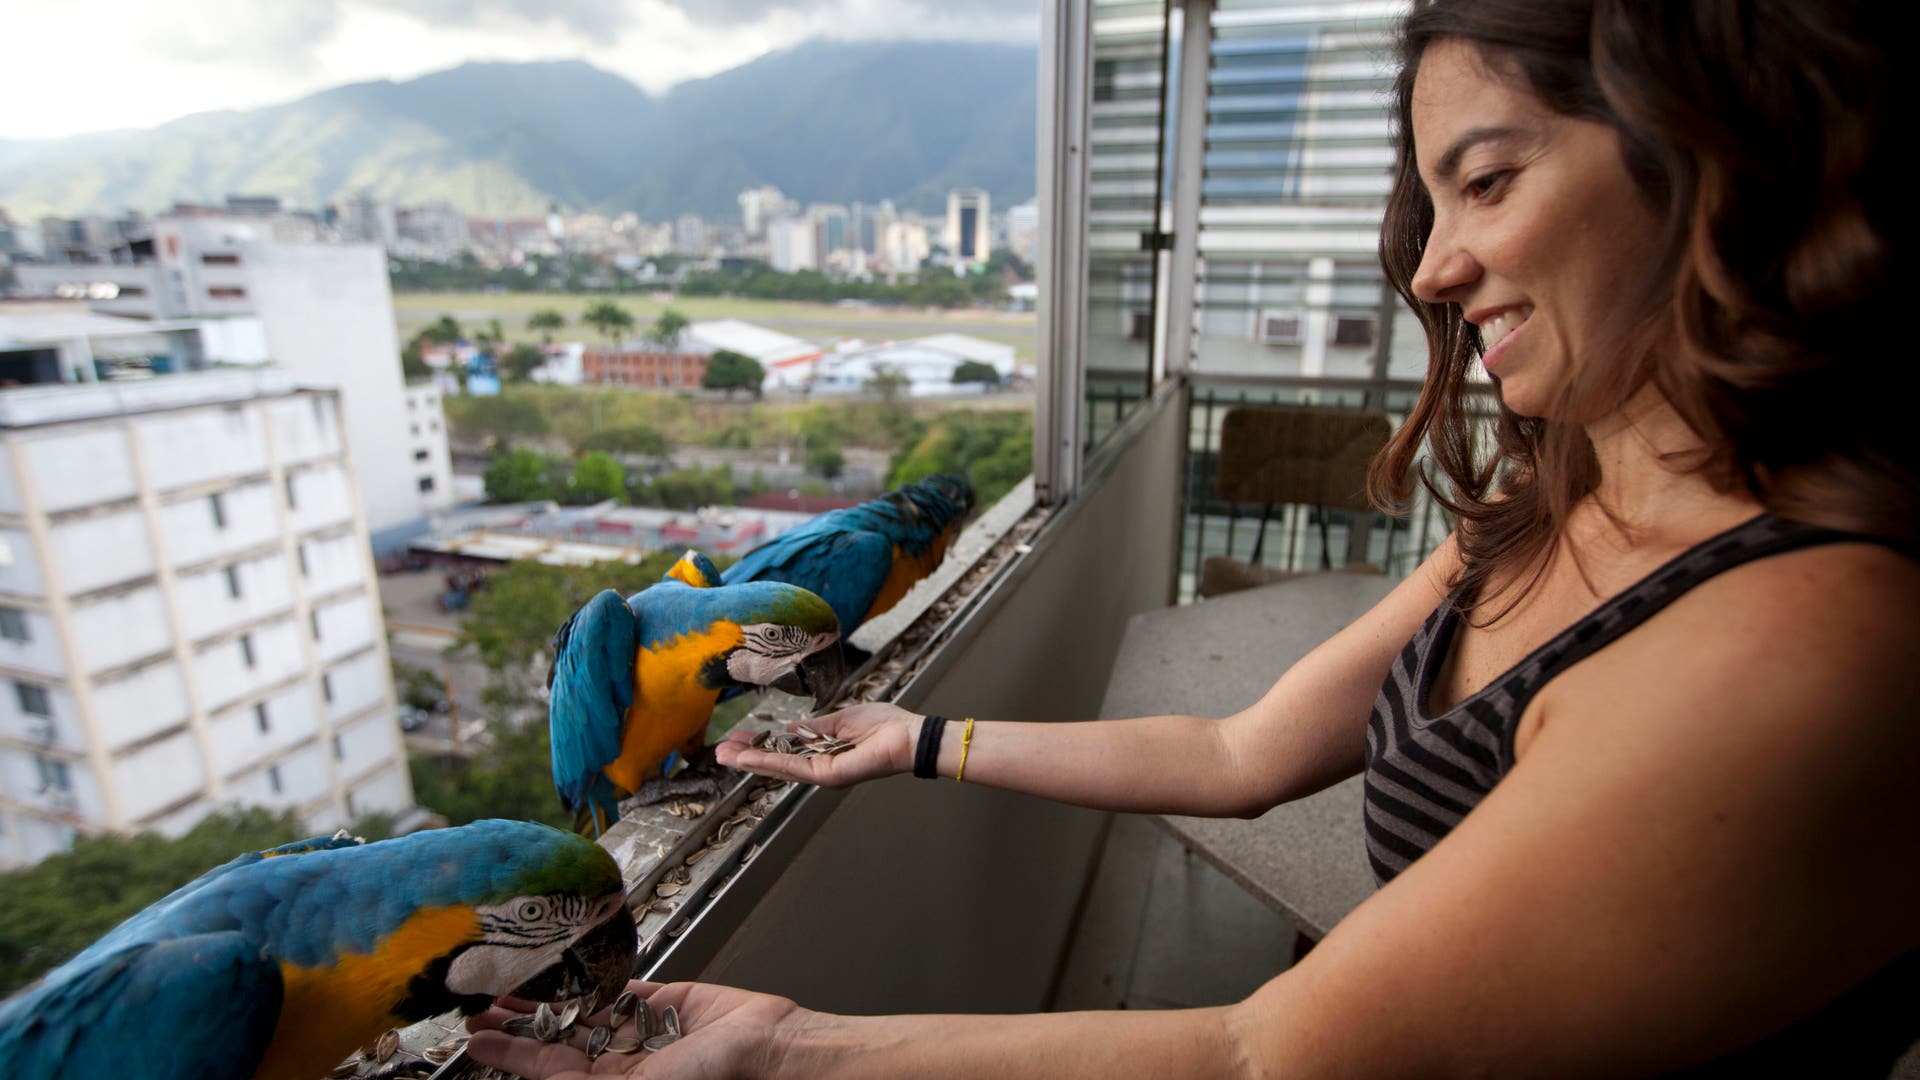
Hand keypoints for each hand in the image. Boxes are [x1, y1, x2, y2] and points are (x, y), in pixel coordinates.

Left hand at [467, 980, 806, 1078]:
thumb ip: (582, 1079)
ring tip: (513, 982)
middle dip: (519, 1024)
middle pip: (558, 1043)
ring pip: (583, 1015)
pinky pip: (623, 993)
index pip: (546, 1071)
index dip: (510, 1052)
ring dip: (549, 998)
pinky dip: (596, 983)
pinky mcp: (666, 1006)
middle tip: (482, 1002)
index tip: (474, 1036)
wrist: (769, 1051)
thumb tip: (540, 1074)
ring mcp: (643, 1036)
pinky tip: (570, 971)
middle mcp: (622, 1069)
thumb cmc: (713, 1079)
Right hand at [715, 701, 919, 787]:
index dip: (761, 745)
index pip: (785, 750)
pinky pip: (791, 767)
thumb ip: (814, 727)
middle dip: (746, 757)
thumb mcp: (841, 720)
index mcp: (824, 752)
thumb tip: (791, 728)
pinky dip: (767, 761)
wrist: (908, 736)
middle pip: (775, 763)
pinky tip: (747, 757)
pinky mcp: (827, 776)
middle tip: (719, 752)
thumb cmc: (884, 726)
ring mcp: (822, 773)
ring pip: (778, 767)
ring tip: (723, 756)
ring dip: (749, 761)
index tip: (738, 737)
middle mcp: (819, 767)